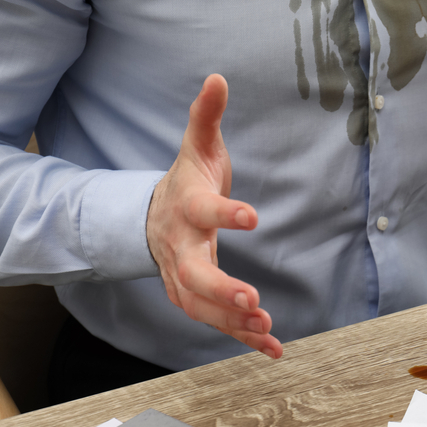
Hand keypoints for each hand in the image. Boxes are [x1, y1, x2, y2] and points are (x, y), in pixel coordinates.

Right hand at [146, 74, 282, 358]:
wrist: (153, 219)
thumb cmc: (186, 181)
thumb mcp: (196, 146)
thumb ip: (206, 116)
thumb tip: (218, 78)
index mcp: (185, 208)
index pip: (202, 210)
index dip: (226, 213)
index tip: (254, 216)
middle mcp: (180, 248)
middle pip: (193, 274)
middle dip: (221, 289)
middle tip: (251, 300)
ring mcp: (183, 278)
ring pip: (203, 306)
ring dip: (233, 321)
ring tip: (265, 328)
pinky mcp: (196, 298)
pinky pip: (218, 323)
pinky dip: (243, 338)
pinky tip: (274, 348)